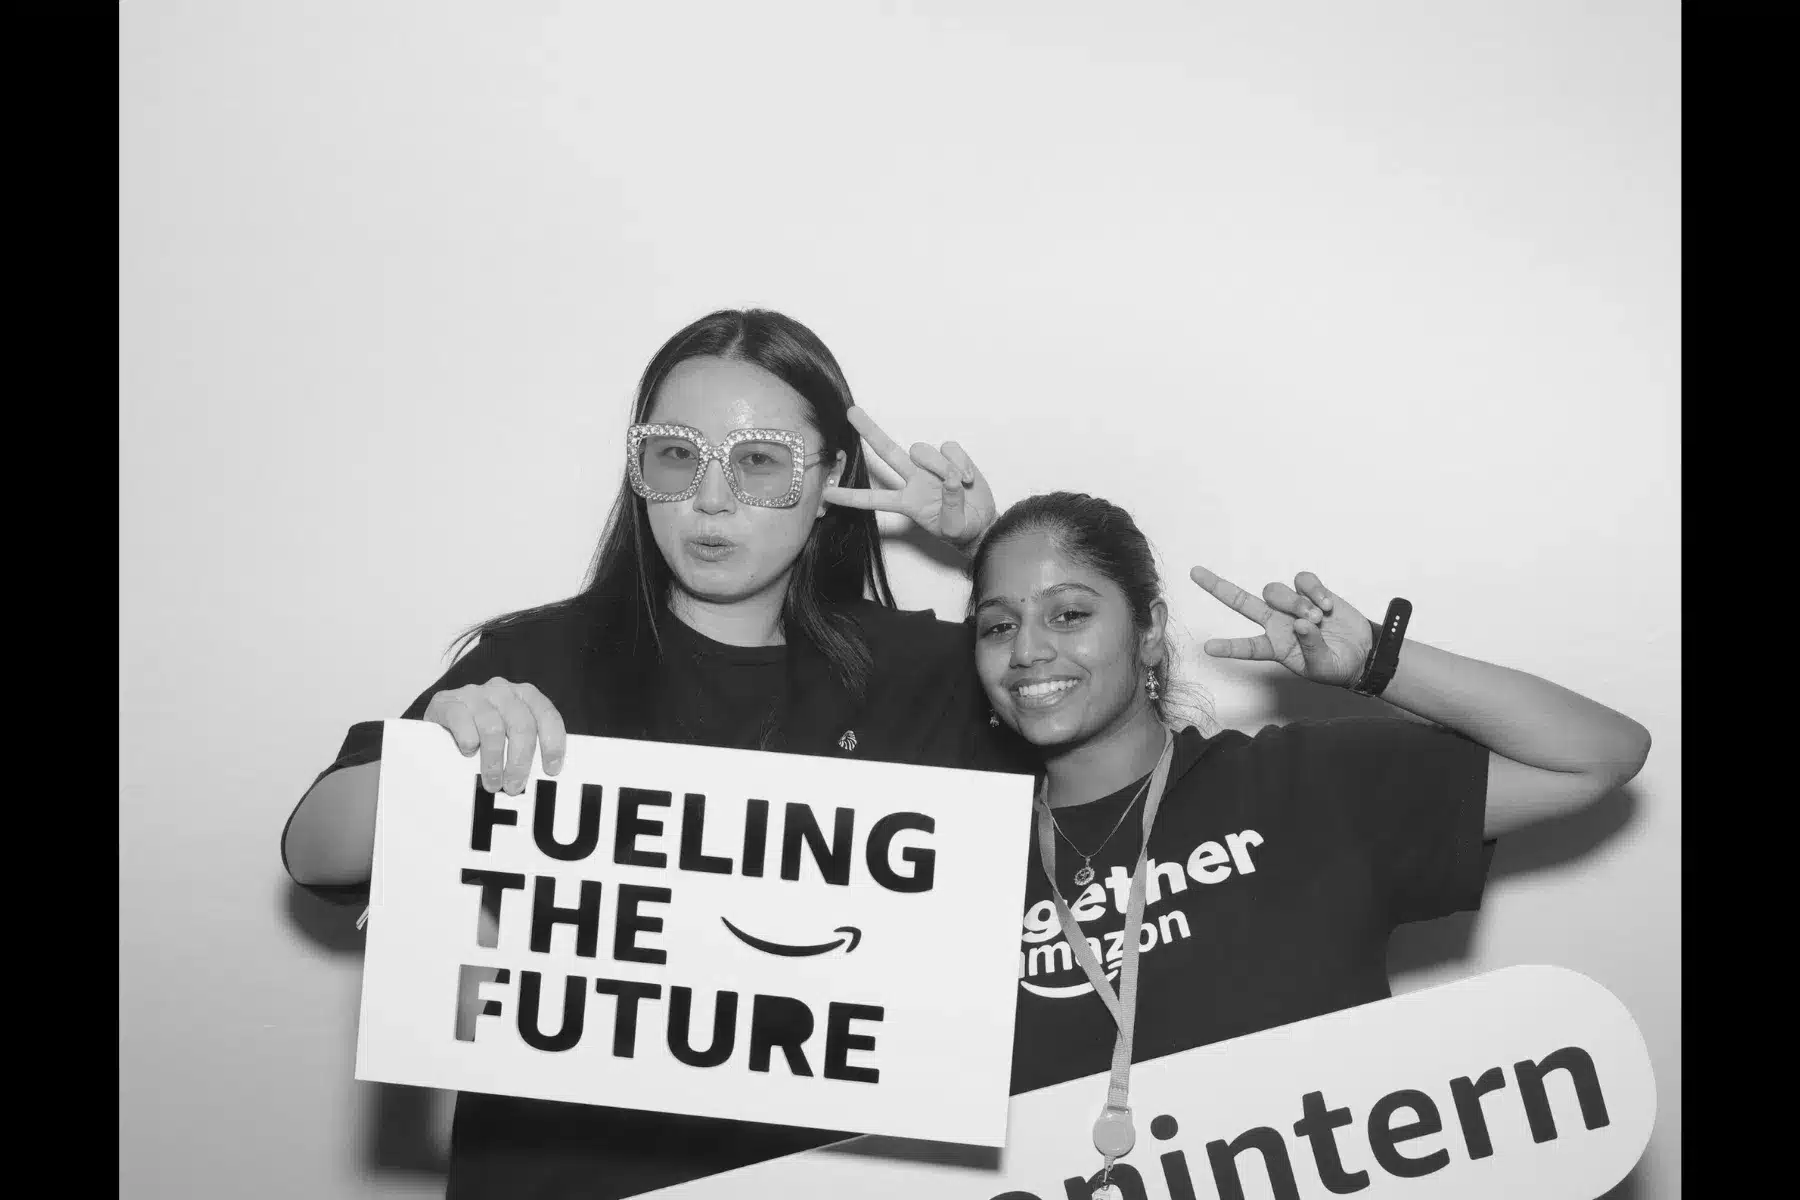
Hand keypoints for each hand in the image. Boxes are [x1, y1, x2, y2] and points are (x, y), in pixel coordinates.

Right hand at [423, 678, 566, 794]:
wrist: (440, 718)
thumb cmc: (482, 730)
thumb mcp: (509, 733)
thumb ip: (527, 745)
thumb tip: (544, 777)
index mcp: (525, 695)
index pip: (547, 715)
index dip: (553, 743)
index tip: (551, 770)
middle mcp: (502, 690)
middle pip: (521, 725)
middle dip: (520, 761)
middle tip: (514, 787)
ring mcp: (475, 694)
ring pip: (493, 728)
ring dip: (494, 761)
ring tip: (492, 783)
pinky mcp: (448, 702)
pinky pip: (463, 724)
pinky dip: (468, 743)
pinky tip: (468, 754)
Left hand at [822, 407, 997, 549]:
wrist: (984, 523)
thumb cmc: (962, 530)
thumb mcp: (954, 529)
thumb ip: (950, 506)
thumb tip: (950, 480)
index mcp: (907, 503)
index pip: (873, 499)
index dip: (851, 496)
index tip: (827, 492)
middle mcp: (913, 481)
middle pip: (886, 452)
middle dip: (869, 432)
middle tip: (851, 412)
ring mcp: (930, 467)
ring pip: (923, 451)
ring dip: (940, 465)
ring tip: (959, 483)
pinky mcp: (951, 458)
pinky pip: (949, 448)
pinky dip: (960, 461)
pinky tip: (968, 478)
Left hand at [1188, 567, 1372, 686]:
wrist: (1362, 653)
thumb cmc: (1336, 665)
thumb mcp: (1322, 666)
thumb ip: (1311, 647)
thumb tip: (1301, 624)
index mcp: (1275, 647)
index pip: (1247, 647)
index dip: (1229, 648)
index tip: (1207, 648)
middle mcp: (1277, 624)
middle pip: (1242, 602)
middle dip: (1218, 587)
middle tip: (1194, 572)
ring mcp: (1292, 605)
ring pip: (1276, 591)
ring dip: (1295, 603)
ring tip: (1317, 618)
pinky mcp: (1312, 592)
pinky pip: (1303, 581)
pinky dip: (1314, 590)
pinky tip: (1327, 606)